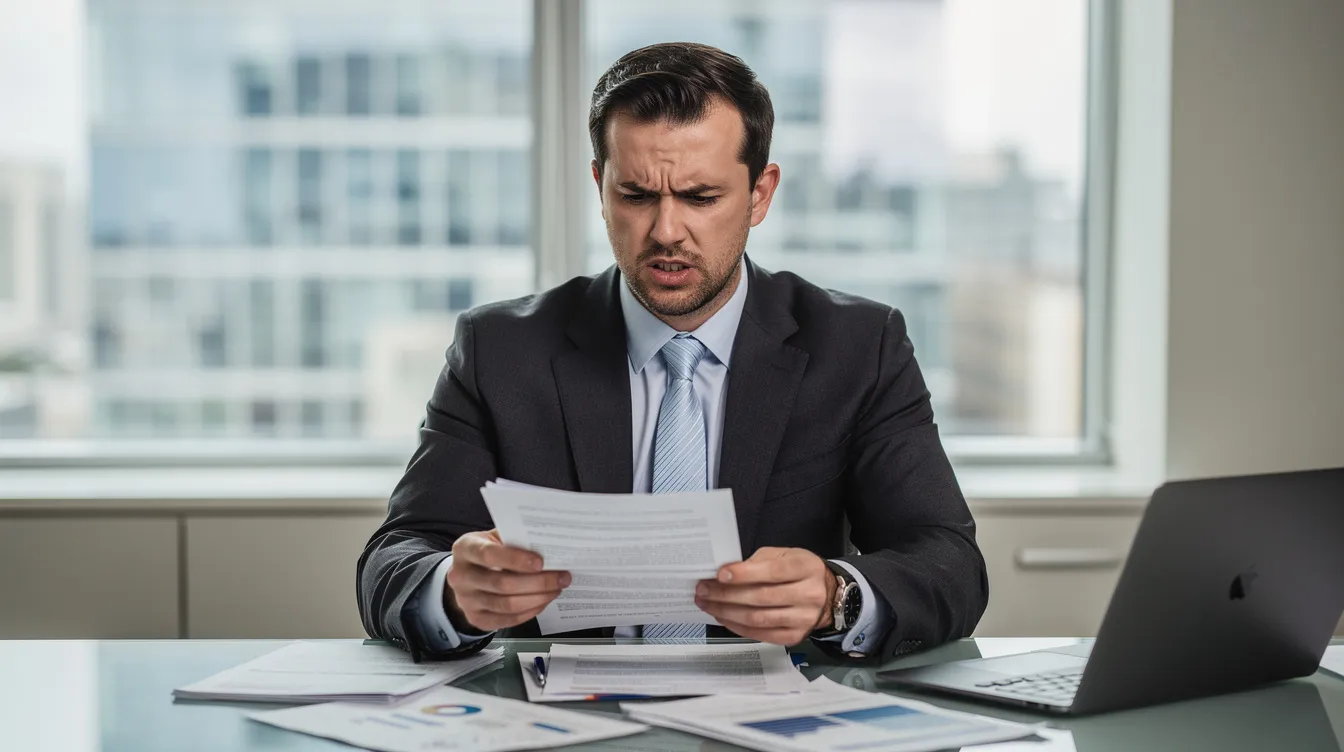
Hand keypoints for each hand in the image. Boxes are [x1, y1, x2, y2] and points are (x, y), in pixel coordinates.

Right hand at [445, 529, 570, 631]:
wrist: (467, 576)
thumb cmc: (488, 552)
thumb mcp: (494, 538)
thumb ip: (515, 539)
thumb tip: (548, 545)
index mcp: (465, 549)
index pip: (489, 555)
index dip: (515, 559)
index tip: (540, 562)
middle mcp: (461, 576)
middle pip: (502, 583)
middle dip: (538, 582)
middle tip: (562, 577)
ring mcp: (467, 600)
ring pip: (508, 605)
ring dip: (538, 598)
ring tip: (556, 589)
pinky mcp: (476, 619)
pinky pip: (508, 619)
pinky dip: (530, 611)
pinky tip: (544, 601)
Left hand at [693, 546, 837, 645]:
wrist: (827, 595)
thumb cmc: (799, 571)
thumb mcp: (785, 555)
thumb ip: (758, 561)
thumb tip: (726, 573)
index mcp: (806, 568)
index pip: (773, 572)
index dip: (745, 574)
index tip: (720, 574)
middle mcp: (808, 595)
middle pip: (761, 597)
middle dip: (726, 594)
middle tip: (703, 590)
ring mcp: (802, 619)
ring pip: (757, 619)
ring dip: (726, 612)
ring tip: (707, 604)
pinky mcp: (794, 637)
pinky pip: (760, 635)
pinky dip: (737, 626)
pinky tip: (723, 617)